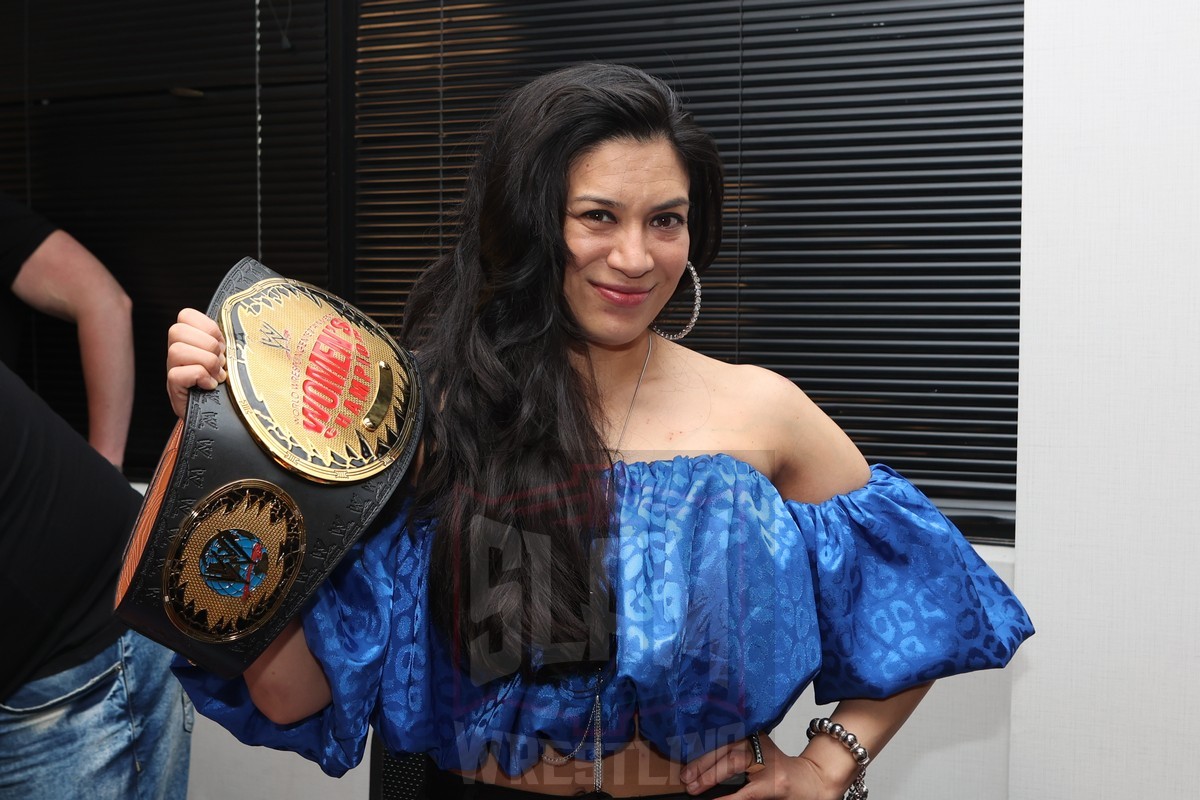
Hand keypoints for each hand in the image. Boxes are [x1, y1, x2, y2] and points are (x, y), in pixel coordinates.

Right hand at [166, 308, 225, 417]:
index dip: (207, 326)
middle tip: (220, 361)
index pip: (185, 315)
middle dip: (207, 344)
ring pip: (177, 350)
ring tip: (216, 374)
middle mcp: (177, 352)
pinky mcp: (173, 388)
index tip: (221, 343)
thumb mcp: (229, 357)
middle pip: (177, 330)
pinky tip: (210, 385)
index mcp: (190, 339)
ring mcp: (172, 369)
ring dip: (205, 362)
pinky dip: (199, 377)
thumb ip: (226, 341)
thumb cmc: (227, 384)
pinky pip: (177, 374)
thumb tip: (237, 328)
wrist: (222, 416)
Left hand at [680, 732, 844, 799]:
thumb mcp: (755, 756)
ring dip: (710, 776)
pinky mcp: (775, 782)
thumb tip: (697, 770)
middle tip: (685, 777)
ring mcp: (768, 762)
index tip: (683, 756)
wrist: (813, 782)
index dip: (701, 746)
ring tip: (694, 787)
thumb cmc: (780, 772)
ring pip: (733, 762)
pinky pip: (746, 791)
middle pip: (725, 747)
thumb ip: (732, 757)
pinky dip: (728, 797)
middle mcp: (759, 744)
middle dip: (701, 763)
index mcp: (751, 735)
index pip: (722, 736)